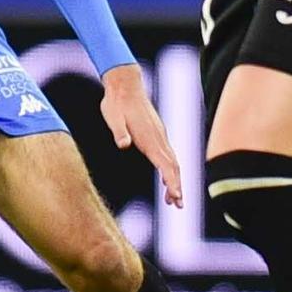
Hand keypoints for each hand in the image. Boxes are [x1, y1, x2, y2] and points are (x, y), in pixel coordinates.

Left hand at [100, 63, 183, 205]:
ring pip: (172, 162)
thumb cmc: (116, 103)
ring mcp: (159, 135)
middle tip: (178, 205)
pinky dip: (170, 170)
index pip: (165, 164)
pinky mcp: (156, 134)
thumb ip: (119, 132)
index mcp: (149, 138)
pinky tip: (167, 180)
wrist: (124, 85)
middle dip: (177, 186)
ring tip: (173, 200)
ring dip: (175, 181)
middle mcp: (158, 138)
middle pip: (173, 166)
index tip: (176, 197)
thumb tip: (123, 144)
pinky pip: (168, 155)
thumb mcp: (113, 117)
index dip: (172, 182)